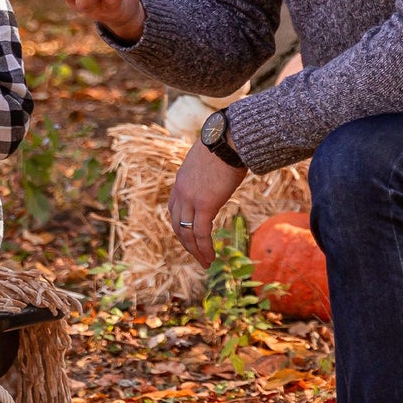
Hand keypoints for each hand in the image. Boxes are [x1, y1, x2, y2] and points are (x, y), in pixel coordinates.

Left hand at [168, 140, 247, 268]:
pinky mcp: (204, 205)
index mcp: (180, 182)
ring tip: (205, 262)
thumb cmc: (224, 146)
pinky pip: (201, 233)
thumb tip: (217, 174)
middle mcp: (180, 192)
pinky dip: (204, 248)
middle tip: (196, 255)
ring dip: (196, 251)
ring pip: (187, 233)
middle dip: (186, 244)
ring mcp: (190, 199)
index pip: (174, 211)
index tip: (188, 238)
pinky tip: (210, 257)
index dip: (180, 227)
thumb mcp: (207, 161)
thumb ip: (206, 174)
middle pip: (177, 225)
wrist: (228, 139)